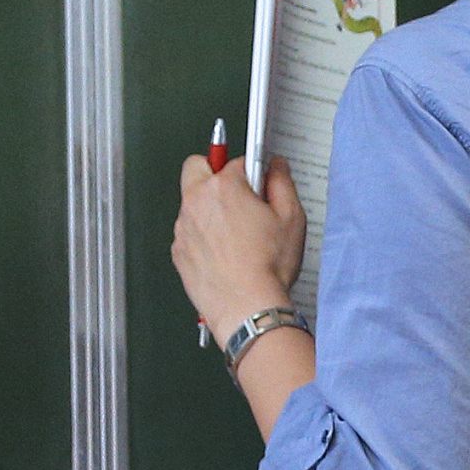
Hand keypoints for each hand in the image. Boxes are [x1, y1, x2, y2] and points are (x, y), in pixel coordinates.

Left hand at [174, 154, 307, 341]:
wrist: (247, 308)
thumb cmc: (267, 267)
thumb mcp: (291, 218)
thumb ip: (282, 183)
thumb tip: (276, 166)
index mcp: (223, 188)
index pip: (236, 161)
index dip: (252, 172)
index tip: (258, 182)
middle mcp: (196, 203)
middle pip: (196, 167)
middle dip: (214, 172)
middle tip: (235, 192)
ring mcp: (183, 228)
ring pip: (191, 203)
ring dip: (208, 208)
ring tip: (235, 233)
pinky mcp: (179, 252)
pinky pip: (188, 232)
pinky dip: (202, 236)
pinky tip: (224, 253)